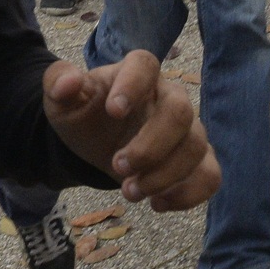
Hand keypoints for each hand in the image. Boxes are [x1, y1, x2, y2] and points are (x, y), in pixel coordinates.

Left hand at [43, 50, 217, 211]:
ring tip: (129, 192)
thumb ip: (59, 84)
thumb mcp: (63, 102)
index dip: (133, 85)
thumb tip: (67, 84)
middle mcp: (168, 97)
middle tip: (118, 167)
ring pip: (196, 147)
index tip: (113, 111)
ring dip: (164, 176)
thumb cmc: (86, 115)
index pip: (145, 65)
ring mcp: (187, 130)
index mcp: (137, 74)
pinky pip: (211, 175)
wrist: (98, 142)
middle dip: (150, 146)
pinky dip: (189, 194)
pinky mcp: (196, 160)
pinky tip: (157, 203)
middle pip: (180, 112)